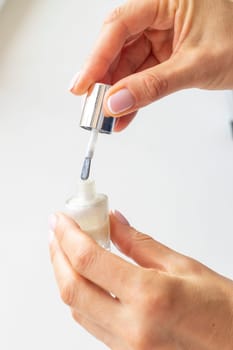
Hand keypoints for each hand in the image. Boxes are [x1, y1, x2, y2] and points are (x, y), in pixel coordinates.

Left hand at [49, 211, 232, 349]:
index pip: (90, 261)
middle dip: (57, 253)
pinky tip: (83, 277)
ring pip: (76, 307)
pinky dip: (80, 295)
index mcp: (150, 298)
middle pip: (72, 287)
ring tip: (66, 249)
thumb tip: (114, 222)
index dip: (69, 235)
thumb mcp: (183, 266)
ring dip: (65, 274)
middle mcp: (132, 328)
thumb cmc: (221, 310)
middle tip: (57, 231)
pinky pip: (89, 322)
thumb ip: (139, 244)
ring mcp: (126, 347)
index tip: (61, 219)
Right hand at [69, 0, 232, 130]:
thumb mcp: (196, 64)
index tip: (83, 86)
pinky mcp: (166, 55)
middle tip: (92, 107)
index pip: (119, 26)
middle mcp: (160, 15)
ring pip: (128, 64)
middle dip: (104, 80)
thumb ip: (154, 85)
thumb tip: (118, 102)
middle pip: (118, 46)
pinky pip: (143, 75)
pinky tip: (124, 114)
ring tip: (107, 118)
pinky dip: (134, 96)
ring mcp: (162, 36)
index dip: (97, 58)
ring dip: (117, 93)